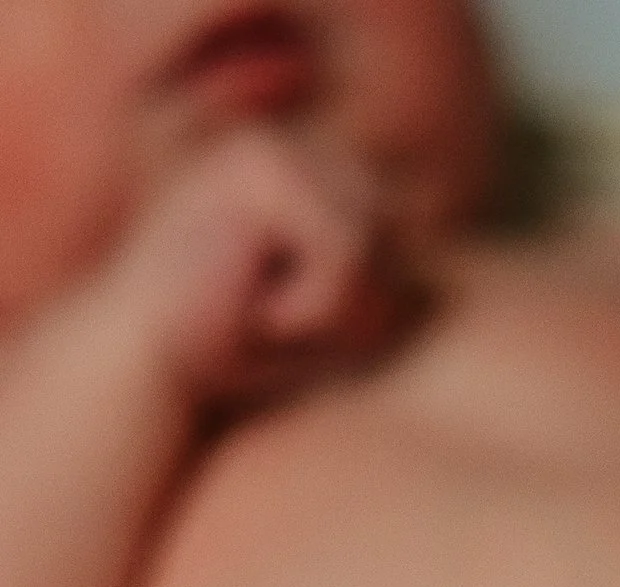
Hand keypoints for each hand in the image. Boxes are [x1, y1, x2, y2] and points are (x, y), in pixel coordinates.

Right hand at [106, 128, 399, 408]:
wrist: (138, 367)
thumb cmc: (230, 354)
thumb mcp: (324, 324)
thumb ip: (378, 293)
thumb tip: (441, 293)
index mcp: (298, 171)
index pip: (396, 240)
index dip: (369, 305)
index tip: (298, 326)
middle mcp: (288, 147)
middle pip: (394, 241)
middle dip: (356, 308)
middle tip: (281, 327)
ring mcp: (272, 149)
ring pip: (374, 252)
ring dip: (331, 314)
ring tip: (266, 316)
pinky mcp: (260, 171)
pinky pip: (345, 258)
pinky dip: (312, 309)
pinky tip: (255, 309)